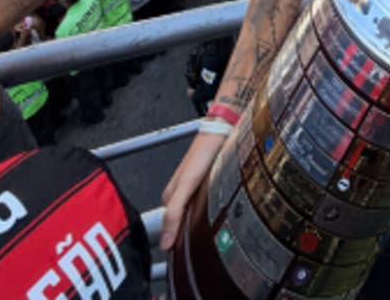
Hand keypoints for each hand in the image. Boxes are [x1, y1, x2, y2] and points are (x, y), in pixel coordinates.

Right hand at [160, 131, 225, 250]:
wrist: (224, 129)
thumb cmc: (204, 151)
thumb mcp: (187, 184)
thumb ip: (175, 213)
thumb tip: (165, 243)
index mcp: (170, 195)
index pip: (169, 228)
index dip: (175, 243)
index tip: (183, 259)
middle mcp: (181, 192)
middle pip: (182, 222)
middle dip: (189, 235)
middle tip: (200, 248)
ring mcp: (195, 187)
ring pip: (195, 213)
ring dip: (201, 223)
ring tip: (212, 235)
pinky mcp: (209, 182)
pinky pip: (207, 204)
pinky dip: (211, 212)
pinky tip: (219, 215)